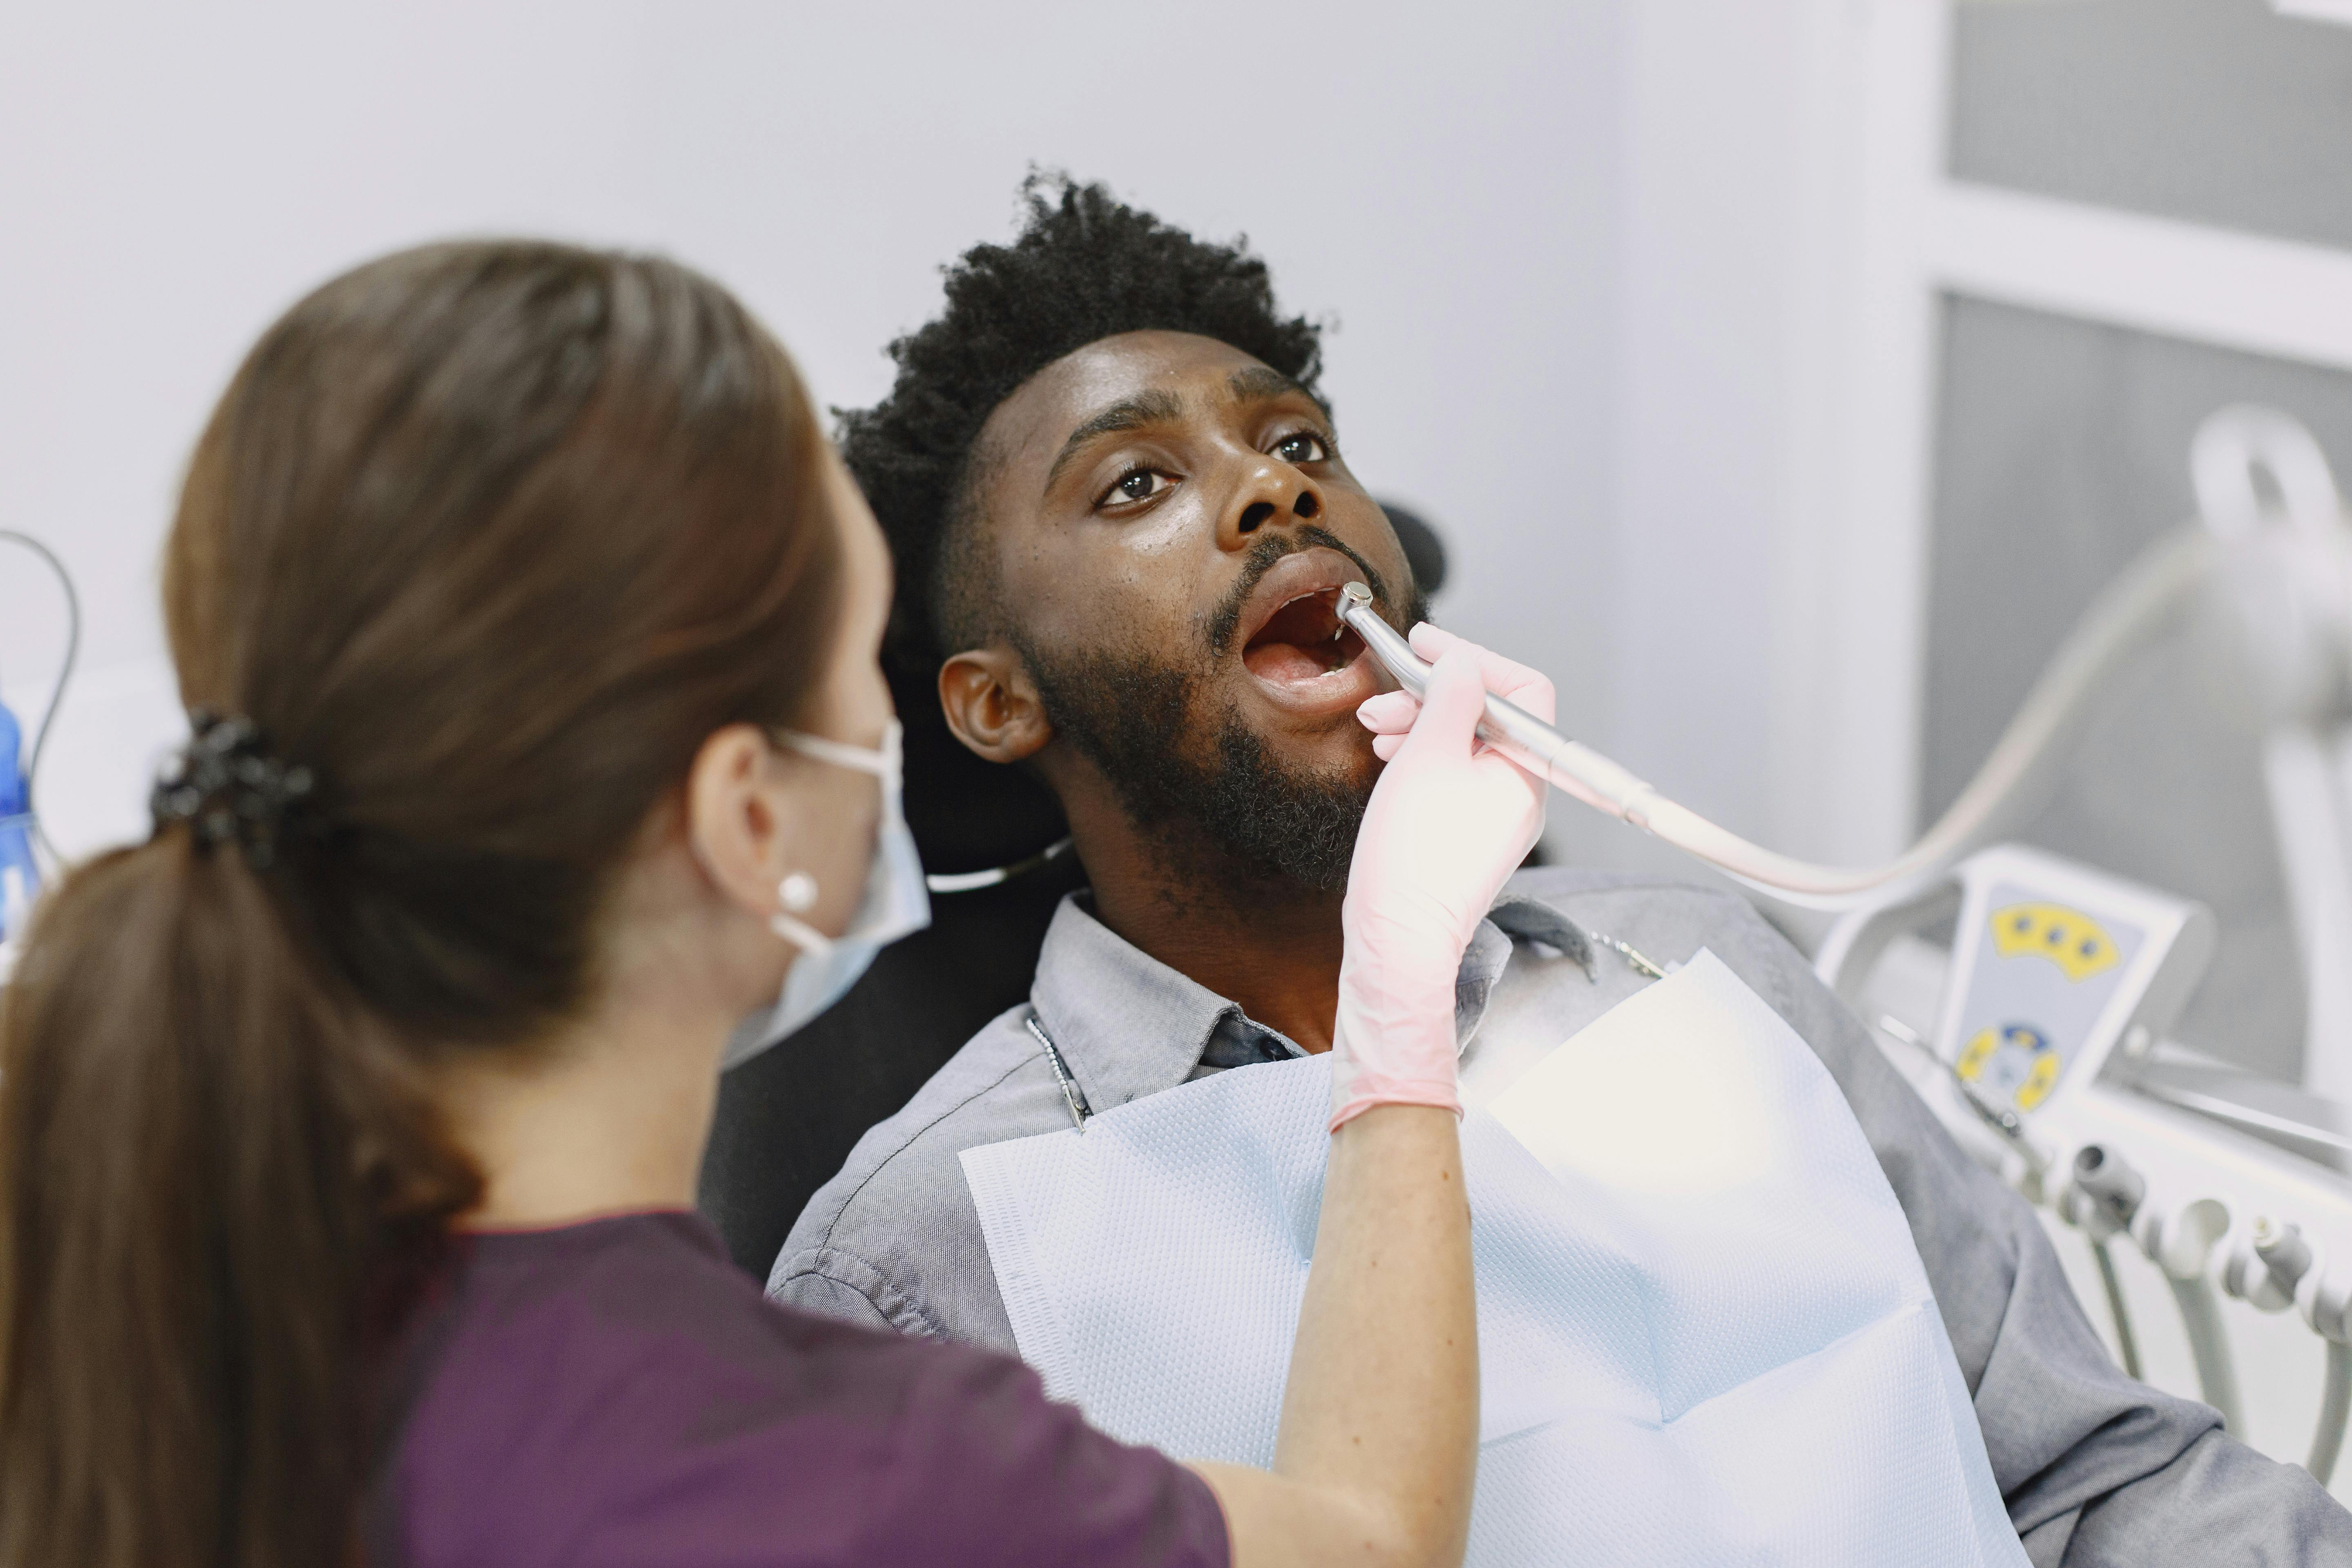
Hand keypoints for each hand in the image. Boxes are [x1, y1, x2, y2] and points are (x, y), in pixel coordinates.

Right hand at [1328, 624, 1550, 1128]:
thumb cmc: (1412, 860)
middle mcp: (1519, 793)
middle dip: (1435, 693)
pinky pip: (1451, 774)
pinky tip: (1388, 753)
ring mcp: (1493, 815)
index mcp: (1526, 773)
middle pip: (1489, 715)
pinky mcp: (1464, 833)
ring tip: (1377, 726)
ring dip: (1419, 722)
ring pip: (1464, 743)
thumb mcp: (1428, 758)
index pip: (1522, 691)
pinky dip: (1419, 754)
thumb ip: (1448, 699)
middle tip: (1390, 687)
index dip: (1474, 659)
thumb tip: (1459, 663)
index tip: (1428, 645)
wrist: (1396, 940)